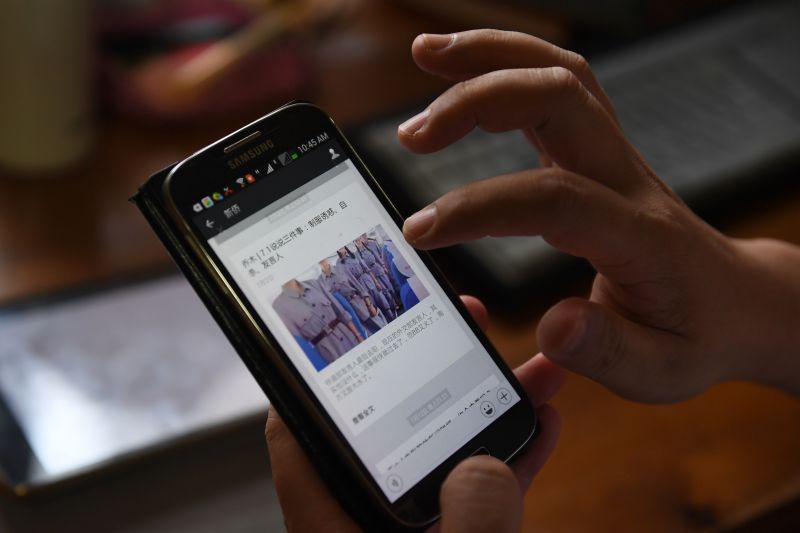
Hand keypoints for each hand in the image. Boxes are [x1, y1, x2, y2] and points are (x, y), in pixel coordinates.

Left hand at [266, 296, 563, 531]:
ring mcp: (417, 527)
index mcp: (337, 521)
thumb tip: (482, 468)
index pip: (300, 430)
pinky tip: (544, 421)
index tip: (342, 318)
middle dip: (429, 363)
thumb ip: (466, 526)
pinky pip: (482, 487)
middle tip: (464, 318)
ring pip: (446, 448)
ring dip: (488, 404)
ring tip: (527, 363)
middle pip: (386, 420)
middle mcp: (370, 516)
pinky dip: (512, 455)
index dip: (313, 370)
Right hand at [399, 30, 799, 400]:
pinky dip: (507, 66)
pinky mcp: (599, 153)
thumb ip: (607, 351)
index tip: (422, 231)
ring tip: (426, 55)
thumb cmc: (697, 336)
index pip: (553, 199)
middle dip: (477, 100)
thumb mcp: (662, 370)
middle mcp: (627, 179)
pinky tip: (465, 72)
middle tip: (412, 134)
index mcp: (639, 236)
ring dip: (491, 57)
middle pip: (560, 100)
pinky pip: (557, 87)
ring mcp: (615, 157)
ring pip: (559, 75)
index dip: (480, 208)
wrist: (737, 302)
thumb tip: (553, 325)